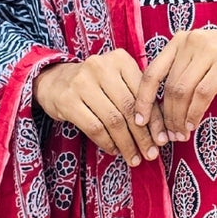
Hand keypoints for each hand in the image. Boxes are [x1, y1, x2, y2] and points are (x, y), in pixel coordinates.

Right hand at [33, 51, 170, 166]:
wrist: (54, 80)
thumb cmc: (94, 84)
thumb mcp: (117, 80)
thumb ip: (137, 96)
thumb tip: (160, 130)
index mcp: (120, 59)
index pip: (143, 94)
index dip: (155, 120)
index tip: (162, 139)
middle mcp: (101, 67)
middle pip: (129, 108)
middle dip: (143, 136)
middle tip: (151, 154)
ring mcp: (82, 83)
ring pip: (113, 120)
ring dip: (127, 144)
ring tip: (134, 158)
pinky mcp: (67, 101)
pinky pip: (95, 128)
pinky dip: (108, 143)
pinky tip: (115, 151)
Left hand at [132, 25, 216, 139]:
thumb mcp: (204, 55)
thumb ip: (184, 70)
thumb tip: (161, 103)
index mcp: (180, 40)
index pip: (152, 72)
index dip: (143, 99)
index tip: (140, 120)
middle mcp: (191, 42)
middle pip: (169, 87)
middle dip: (166, 116)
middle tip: (168, 135)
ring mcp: (209, 51)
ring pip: (183, 92)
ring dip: (179, 118)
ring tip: (181, 134)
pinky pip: (203, 94)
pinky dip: (195, 113)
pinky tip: (193, 124)